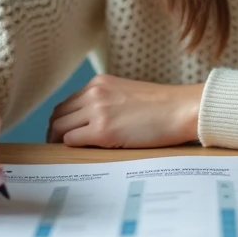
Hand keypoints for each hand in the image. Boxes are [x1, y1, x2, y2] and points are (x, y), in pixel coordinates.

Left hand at [47, 75, 203, 147]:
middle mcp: (94, 93)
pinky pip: (72, 141)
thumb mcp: (127, 94)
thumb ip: (106, 101)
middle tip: (60, 148)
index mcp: (99, 82)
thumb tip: (89, 122)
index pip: (67, 103)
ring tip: (69, 154)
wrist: (182, 109)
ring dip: (61, 142)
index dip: (62, 121)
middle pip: (58, 115)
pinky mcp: (103, 131)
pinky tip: (84, 153)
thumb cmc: (162, 106)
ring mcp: (97, 111)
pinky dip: (73, 148)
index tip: (64, 134)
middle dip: (55, 132)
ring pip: (60, 128)